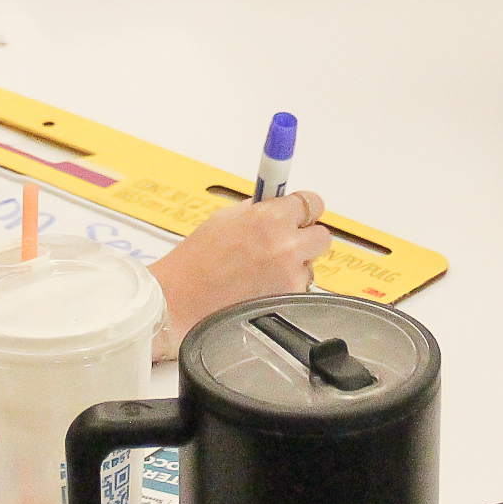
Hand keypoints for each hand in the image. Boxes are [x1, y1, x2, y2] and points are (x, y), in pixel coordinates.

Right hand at [147, 190, 333, 357]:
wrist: (181, 299)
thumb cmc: (195, 259)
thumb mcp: (224, 219)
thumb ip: (256, 212)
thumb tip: (274, 206)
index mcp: (269, 218)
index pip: (311, 202)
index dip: (304, 209)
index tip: (297, 213)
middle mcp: (286, 245)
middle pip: (321, 235)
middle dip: (305, 237)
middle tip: (286, 243)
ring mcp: (290, 276)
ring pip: (310, 265)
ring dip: (296, 266)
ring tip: (265, 273)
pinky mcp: (288, 300)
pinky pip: (299, 288)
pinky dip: (286, 287)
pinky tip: (262, 289)